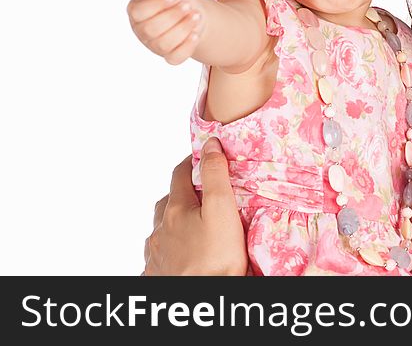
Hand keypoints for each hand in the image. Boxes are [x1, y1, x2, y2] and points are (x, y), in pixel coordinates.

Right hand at [127, 0, 203, 64]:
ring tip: (196, 15)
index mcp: (136, 10)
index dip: (156, 4)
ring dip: (183, 29)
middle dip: (173, 16)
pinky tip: (195, 34)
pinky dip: (186, 47)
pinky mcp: (168, 56)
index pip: (139, 11)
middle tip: (188, 4)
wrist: (190, 10)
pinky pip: (175, 58)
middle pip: (152, 29)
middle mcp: (141, 30)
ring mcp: (154, 45)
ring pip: (164, 44)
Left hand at [144, 138, 247, 275]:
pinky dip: (168, 248)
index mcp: (175, 209)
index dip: (193, 161)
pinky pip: (158, 255)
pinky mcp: (156, 275)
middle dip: (182, 193)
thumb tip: (209, 144)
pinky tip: (179, 254)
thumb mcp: (222, 209)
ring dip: (173, 223)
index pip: (180, 174)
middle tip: (202, 194)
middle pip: (167, 202)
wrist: (199, 301)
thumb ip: (215, 175)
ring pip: (161, 230)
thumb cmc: (214, 259)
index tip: (204, 157)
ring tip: (192, 225)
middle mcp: (159, 230)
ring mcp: (155, 254)